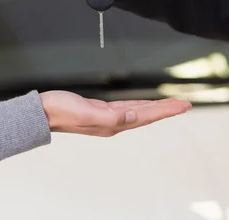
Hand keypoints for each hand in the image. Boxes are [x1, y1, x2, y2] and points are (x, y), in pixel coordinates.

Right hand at [39, 90, 191, 136]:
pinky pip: (127, 107)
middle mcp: (114, 122)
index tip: (183, 105)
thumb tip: (135, 117)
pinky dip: (140, 104)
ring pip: (139, 111)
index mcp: (113, 124)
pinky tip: (144, 104)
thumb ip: (113, 116)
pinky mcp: (101, 110)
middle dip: (167, 109)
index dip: (166, 110)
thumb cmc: (62, 111)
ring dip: (156, 107)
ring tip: (172, 104)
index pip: (147, 116)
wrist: (43, 112)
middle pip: (147, 114)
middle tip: (185, 104)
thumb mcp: (87, 112)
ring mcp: (108, 117)